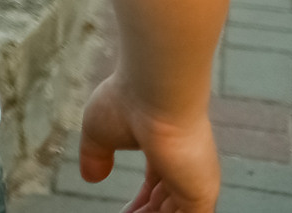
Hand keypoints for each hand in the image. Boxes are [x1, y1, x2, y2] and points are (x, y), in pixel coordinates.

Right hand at [75, 75, 219, 212]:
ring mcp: (194, 181)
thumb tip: (91, 176)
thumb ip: (95, 156)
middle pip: (166, 204)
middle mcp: (184, 167)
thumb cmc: (127, 101)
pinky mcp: (200, 195)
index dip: (141, 203)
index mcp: (165, 150)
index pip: (157, 185)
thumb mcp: (99, 132)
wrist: (154, 91)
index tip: (125, 211)